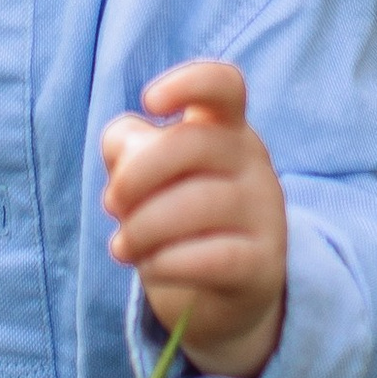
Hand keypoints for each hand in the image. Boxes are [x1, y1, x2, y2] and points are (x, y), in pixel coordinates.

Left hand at [101, 59, 286, 377]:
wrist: (221, 295)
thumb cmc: (176, 217)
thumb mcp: (148, 175)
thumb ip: (127, 147)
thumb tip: (121, 149)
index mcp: (225, 128)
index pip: (224, 85)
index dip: (188, 82)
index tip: (149, 101)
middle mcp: (252, 162)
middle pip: (192, 144)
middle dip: (135, 175)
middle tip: (111, 203)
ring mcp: (265, 212)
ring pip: (196, 205)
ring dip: (141, 228)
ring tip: (122, 246)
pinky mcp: (263, 264)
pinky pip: (209, 258)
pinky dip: (164, 263)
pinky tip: (149, 267)